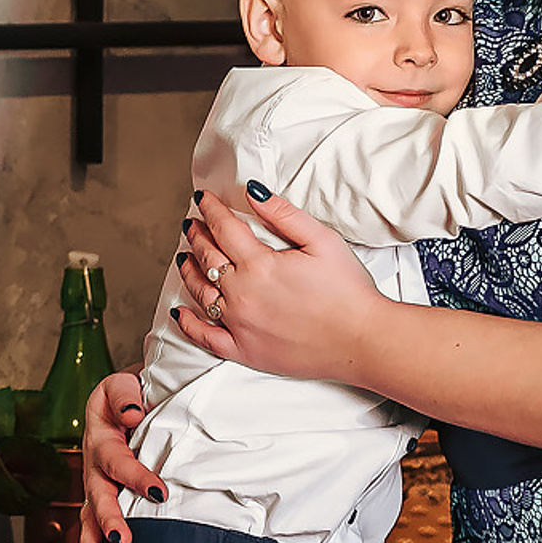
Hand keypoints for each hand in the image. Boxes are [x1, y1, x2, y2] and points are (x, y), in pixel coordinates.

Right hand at [79, 371, 157, 542]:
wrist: (130, 397)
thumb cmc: (132, 393)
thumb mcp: (125, 383)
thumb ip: (125, 394)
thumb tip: (132, 414)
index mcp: (100, 435)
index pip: (116, 460)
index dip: (135, 476)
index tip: (159, 491)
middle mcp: (94, 464)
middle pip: (97, 494)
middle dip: (109, 519)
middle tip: (122, 540)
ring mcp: (96, 483)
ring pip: (89, 515)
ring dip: (92, 541)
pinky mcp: (102, 497)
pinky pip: (94, 524)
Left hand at [176, 187, 386, 381]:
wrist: (361, 340)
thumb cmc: (348, 291)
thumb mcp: (321, 240)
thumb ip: (283, 214)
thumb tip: (253, 192)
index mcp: (260, 265)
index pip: (224, 228)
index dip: (210, 209)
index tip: (202, 199)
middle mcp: (242, 294)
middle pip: (208, 258)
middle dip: (197, 236)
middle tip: (191, 225)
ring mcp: (240, 325)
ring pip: (200, 294)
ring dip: (189, 272)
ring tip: (185, 257)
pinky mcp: (244, 351)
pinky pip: (205, 337)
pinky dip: (188, 323)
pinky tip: (180, 311)